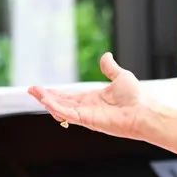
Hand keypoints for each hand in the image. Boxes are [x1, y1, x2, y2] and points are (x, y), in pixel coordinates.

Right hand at [26, 52, 157, 142]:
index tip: (41, 89)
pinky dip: (57, 108)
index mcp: (93, 99)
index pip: (69, 96)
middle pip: (61, 103)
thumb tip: (106, 56)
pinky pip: (69, 115)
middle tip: (31, 90)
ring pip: (62, 109)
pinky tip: (47, 102)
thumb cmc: (137, 97)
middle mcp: (88, 108)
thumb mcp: (120, 76)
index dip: (54, 93)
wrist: (145, 110)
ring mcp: (87, 116)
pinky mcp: (89, 121)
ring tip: (35, 93)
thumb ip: (110, 68)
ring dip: (48, 102)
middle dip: (46, 97)